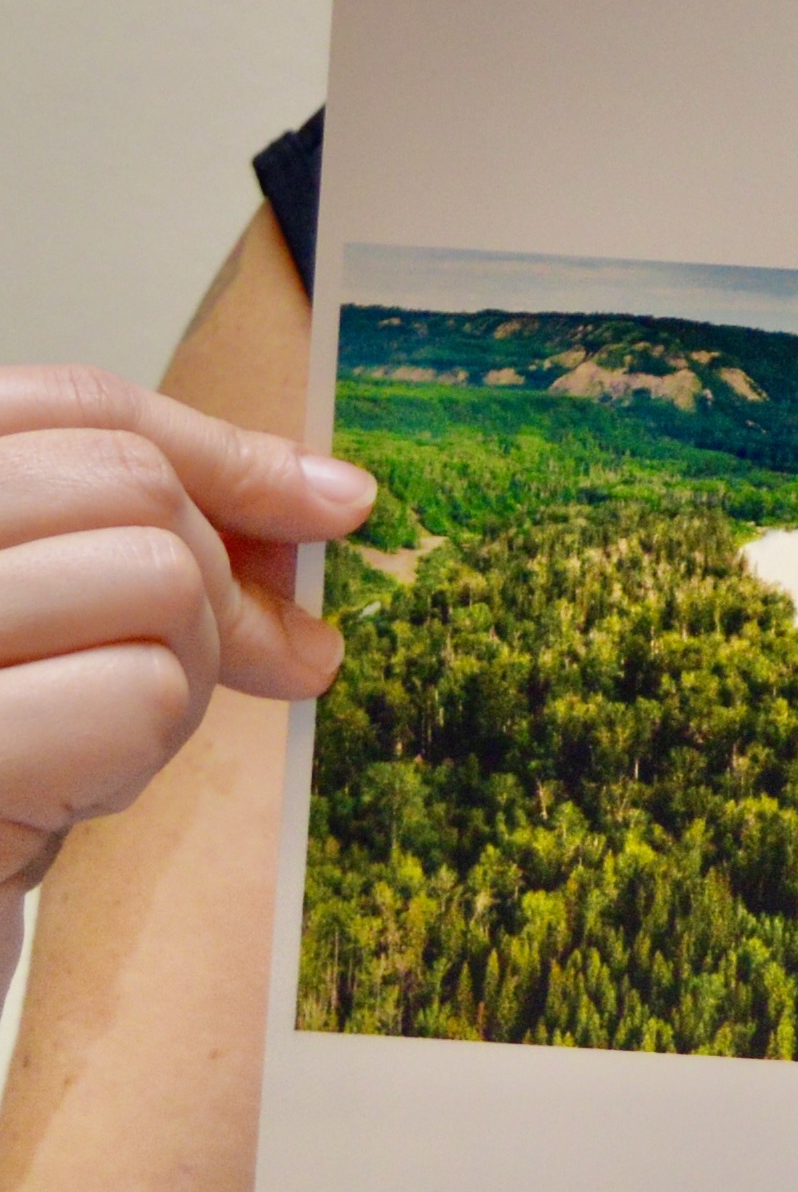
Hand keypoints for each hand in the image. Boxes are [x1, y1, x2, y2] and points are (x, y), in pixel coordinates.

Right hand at [0, 365, 375, 892]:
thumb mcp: (68, 622)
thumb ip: (158, 536)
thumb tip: (335, 498)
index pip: (73, 404)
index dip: (219, 451)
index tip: (326, 506)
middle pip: (129, 479)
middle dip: (216, 577)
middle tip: (235, 662)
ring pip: (157, 574)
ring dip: (183, 667)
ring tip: (104, 730)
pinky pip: (140, 690)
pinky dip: (147, 743)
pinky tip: (74, 786)